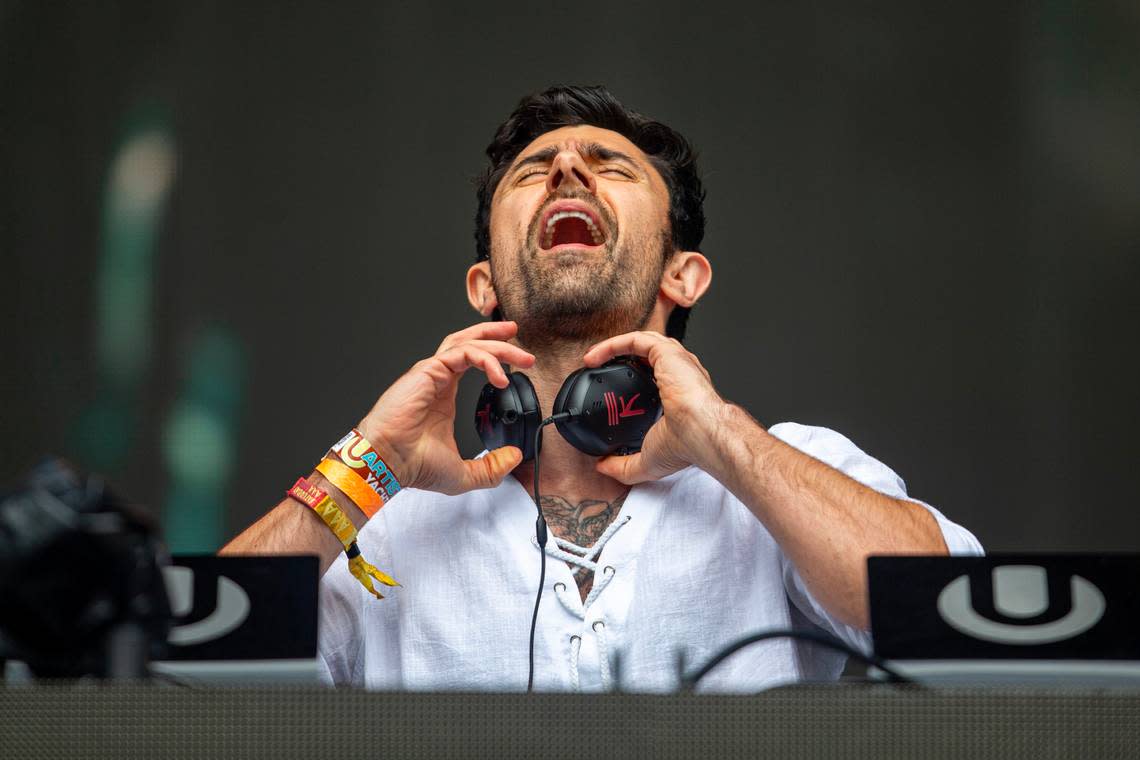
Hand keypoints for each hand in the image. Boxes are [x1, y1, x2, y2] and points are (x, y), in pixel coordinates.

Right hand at [358, 321, 534, 494]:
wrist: (388, 462)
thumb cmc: (414, 465)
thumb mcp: (463, 473)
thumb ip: (490, 467)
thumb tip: (513, 457)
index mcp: (444, 395)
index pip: (469, 361)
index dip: (492, 354)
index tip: (515, 360)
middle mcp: (438, 379)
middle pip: (469, 343)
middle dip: (498, 339)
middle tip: (522, 346)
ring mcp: (432, 372)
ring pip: (467, 343)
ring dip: (497, 345)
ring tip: (521, 355)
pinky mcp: (429, 370)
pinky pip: (462, 354)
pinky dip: (485, 359)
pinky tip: (500, 376)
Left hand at [583, 331, 728, 483]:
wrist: (700, 433)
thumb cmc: (686, 445)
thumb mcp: (647, 461)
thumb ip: (624, 466)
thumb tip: (602, 467)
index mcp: (678, 395)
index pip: (653, 377)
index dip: (628, 379)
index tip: (607, 390)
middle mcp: (678, 374)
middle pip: (645, 356)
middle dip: (619, 359)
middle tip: (596, 370)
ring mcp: (674, 361)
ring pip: (641, 342)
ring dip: (613, 348)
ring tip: (591, 359)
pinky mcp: (667, 352)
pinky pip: (636, 339)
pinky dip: (613, 344)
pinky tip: (594, 356)